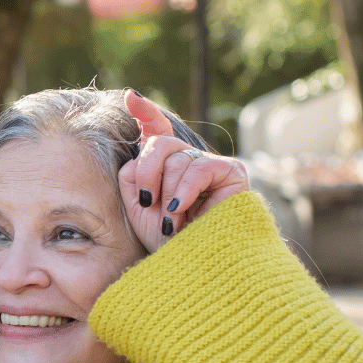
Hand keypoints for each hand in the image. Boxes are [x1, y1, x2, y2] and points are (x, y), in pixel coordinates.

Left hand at [118, 91, 248, 252]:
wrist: (191, 266)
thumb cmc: (165, 241)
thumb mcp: (137, 205)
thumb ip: (133, 173)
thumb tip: (142, 142)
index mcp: (166, 167)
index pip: (157, 131)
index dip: (146, 112)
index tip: (130, 97)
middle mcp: (189, 162)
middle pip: (160, 142)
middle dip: (147, 172)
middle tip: (148, 202)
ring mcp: (212, 165)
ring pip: (176, 158)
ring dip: (167, 193)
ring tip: (171, 221)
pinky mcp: (232, 172)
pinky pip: (199, 168)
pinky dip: (185, 189)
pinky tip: (180, 209)